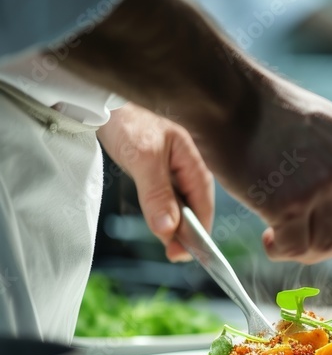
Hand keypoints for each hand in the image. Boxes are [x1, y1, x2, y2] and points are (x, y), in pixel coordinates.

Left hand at [98, 104, 213, 261]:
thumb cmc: (129, 120)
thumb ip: (157, 195)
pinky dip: (165, 211)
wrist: (106, 98)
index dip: (198, 235)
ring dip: (175, 224)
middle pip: (196, 209)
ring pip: (182, 204)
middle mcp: (190, 167)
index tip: (183, 255)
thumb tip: (170, 229)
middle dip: (187, 233)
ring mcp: (176, 168)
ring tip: (167, 243)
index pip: (204, 208)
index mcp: (194, 163)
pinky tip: (159, 220)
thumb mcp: (143, 159)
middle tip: (172, 255)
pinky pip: (170, 196)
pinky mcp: (161, 169)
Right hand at [189, 73, 331, 263]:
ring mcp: (321, 186)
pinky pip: (295, 248)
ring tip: (279, 232)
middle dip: (331, 246)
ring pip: (326, 246)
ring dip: (302, 249)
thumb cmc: (269, 113)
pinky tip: (268, 236)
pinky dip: (281, 250)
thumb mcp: (329, 127)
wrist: (231, 99)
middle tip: (303, 237)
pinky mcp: (289, 204)